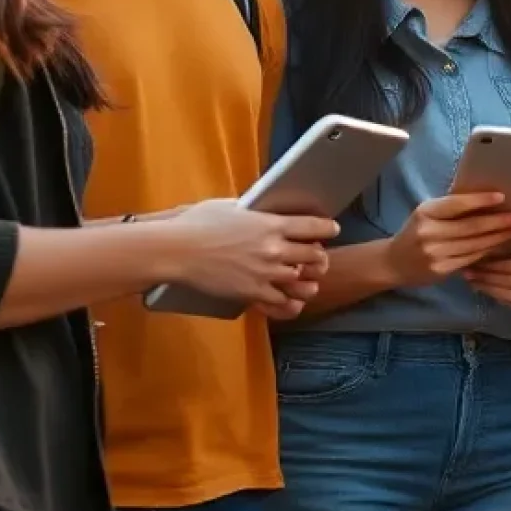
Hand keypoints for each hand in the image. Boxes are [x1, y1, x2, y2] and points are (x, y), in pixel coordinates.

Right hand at [164, 199, 339, 317]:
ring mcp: (265, 273)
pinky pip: (281, 303)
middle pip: (314, 255)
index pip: (314, 226)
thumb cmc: (199, 224)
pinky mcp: (252, 293)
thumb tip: (258, 209)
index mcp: (272, 224)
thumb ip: (252, 210)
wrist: (177, 251)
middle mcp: (275, 249)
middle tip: (318, 258)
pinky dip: (290, 303)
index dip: (327, 228)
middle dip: (319, 257)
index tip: (332, 230)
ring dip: (308, 281)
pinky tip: (292, 302)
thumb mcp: (231, 206)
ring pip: (302, 281)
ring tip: (308, 281)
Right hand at [388, 194, 510, 286]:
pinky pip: (472, 259)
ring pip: (475, 244)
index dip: (480, 201)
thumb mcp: (427, 213)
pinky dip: (490, 251)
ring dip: (500, 237)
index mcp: (426, 212)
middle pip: (471, 227)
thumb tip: (488, 199)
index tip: (502, 197)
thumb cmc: (417, 231)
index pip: (457, 205)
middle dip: (500, 222)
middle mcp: (429, 233)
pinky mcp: (442, 271)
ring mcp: (435, 254)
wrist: (394, 263)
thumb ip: (451, 208)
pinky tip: (503, 244)